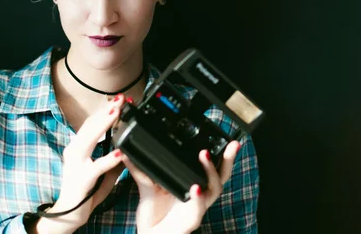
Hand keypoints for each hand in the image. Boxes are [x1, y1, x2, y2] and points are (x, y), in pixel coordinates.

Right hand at [36, 95, 125, 232]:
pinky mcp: (81, 180)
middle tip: (121, 99)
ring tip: (117, 114)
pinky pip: (95, 168)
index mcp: (78, 147)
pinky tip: (118, 153)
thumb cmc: (85, 191)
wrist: (68, 214)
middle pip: (90, 126)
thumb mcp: (103, 171)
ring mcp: (75, 165)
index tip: (120, 99)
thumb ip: (114, 159)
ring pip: (88, 140)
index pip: (92, 123)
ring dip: (103, 126)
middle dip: (106, 111)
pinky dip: (107, 159)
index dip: (106, 110)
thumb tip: (127, 147)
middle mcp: (74, 152)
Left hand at [123, 140, 241, 233]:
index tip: (231, 139)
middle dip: (230, 159)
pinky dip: (198, 199)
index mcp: (195, 185)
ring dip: (210, 172)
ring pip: (214, 190)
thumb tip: (128, 151)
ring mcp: (198, 209)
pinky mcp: (190, 222)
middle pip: (222, 176)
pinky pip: (198, 210)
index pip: (214, 167)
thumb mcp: (148, 186)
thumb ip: (141, 169)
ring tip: (204, 155)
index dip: (224, 154)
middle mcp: (201, 196)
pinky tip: (196, 188)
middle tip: (233, 144)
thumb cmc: (155, 214)